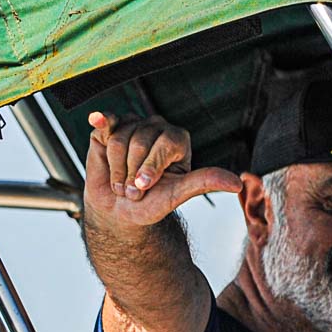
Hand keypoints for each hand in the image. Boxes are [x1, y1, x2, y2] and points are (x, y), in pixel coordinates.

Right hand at [84, 111, 240, 230]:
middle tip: (132, 190)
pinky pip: (106, 123)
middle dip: (132, 173)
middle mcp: (157, 128)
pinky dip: (101, 122)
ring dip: (117, 169)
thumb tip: (236, 183)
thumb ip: (204, 183)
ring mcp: (133, 125)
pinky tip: (96, 120)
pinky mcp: (110, 128)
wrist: (119, 210)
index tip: (143, 188)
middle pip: (140, 141)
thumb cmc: (150, 203)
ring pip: (120, 139)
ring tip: (121, 182)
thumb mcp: (177, 195)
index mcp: (177, 141)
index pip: (165, 144)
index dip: (150, 168)